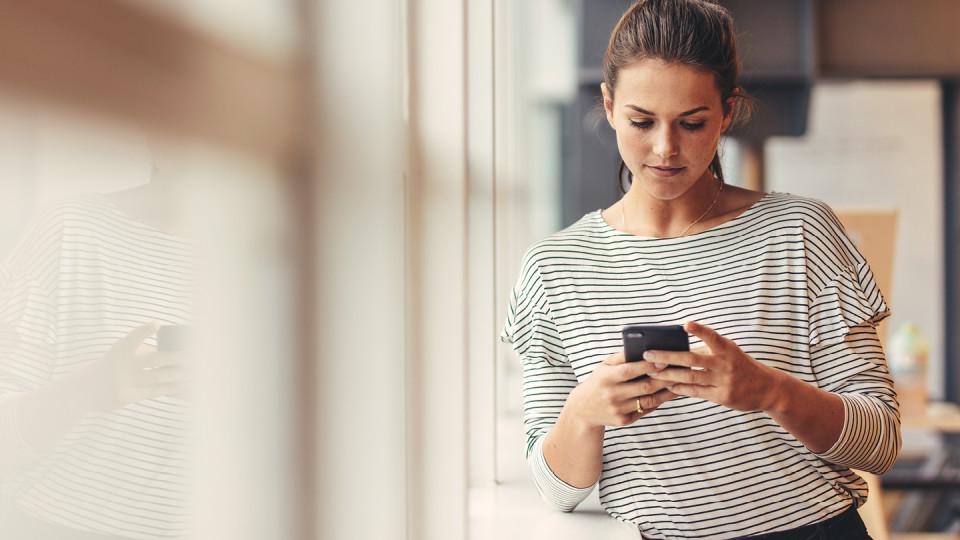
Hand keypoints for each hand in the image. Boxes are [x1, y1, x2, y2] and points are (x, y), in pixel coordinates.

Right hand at [76, 322, 188, 412]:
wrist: (86, 389)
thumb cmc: (114, 364)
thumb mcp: (122, 352)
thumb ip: (143, 349)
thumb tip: (177, 352)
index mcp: (121, 349)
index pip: (133, 338)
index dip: (144, 331)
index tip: (156, 324)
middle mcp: (123, 365)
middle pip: (154, 360)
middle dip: (176, 357)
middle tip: (197, 354)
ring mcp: (126, 382)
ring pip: (159, 377)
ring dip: (180, 374)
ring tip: (199, 370)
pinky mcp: (130, 396)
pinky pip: (157, 391)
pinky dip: (174, 389)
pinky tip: (188, 387)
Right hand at [567, 350, 676, 427]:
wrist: (583, 409)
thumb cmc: (599, 381)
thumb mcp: (604, 366)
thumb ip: (622, 356)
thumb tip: (645, 348)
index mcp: (606, 378)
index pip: (630, 370)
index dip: (648, 365)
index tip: (664, 359)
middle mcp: (612, 395)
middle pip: (644, 386)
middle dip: (664, 378)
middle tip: (680, 370)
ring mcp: (619, 410)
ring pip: (649, 400)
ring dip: (667, 392)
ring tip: (680, 382)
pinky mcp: (624, 421)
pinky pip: (646, 410)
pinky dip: (658, 402)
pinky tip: (669, 394)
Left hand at [647, 320, 784, 412]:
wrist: (767, 389)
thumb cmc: (741, 366)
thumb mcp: (730, 352)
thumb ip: (708, 349)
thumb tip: (677, 348)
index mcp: (727, 349)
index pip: (712, 337)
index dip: (700, 330)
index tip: (686, 324)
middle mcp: (725, 364)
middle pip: (692, 359)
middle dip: (667, 356)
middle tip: (648, 354)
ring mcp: (723, 381)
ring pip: (690, 377)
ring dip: (668, 374)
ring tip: (651, 371)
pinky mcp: (722, 396)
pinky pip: (695, 392)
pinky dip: (679, 388)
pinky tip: (667, 385)